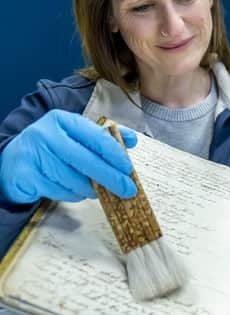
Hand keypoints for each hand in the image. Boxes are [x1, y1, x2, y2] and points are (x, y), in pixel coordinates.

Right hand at [0, 110, 137, 203]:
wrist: (12, 161)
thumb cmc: (51, 148)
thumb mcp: (76, 136)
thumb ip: (103, 137)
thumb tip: (131, 140)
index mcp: (63, 120)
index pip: (96, 136)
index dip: (115, 154)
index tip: (128, 169)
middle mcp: (47, 134)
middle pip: (86, 160)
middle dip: (111, 177)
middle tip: (127, 190)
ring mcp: (34, 155)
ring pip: (74, 179)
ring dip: (90, 189)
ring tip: (97, 190)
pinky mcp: (26, 176)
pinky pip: (59, 191)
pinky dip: (72, 195)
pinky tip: (74, 191)